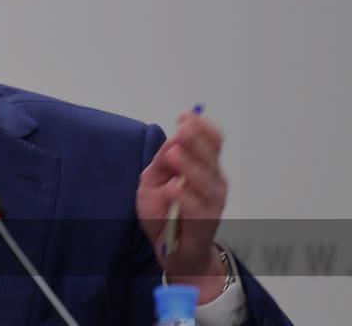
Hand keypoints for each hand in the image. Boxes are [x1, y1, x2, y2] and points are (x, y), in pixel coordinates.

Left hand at [136, 110, 227, 301]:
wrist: (174, 250)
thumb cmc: (165, 212)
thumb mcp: (154, 181)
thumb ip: (162, 162)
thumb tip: (171, 141)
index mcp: (204, 167)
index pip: (212, 142)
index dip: (201, 128)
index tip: (185, 116)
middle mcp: (214, 182)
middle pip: (210, 157)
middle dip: (196, 141)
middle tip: (182, 128)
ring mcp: (212, 203)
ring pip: (206, 181)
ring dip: (189, 166)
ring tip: (174, 153)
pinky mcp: (205, 224)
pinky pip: (198, 209)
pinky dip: (185, 198)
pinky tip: (174, 188)